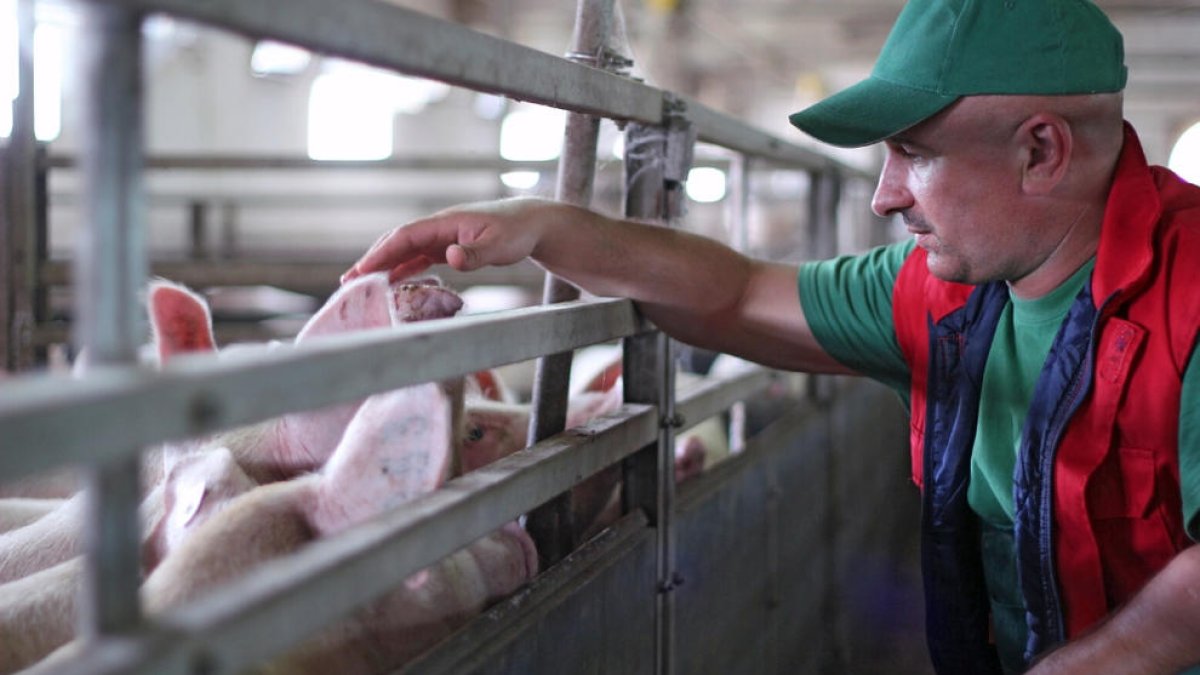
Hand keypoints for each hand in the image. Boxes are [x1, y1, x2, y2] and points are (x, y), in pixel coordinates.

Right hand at [342, 197, 555, 283]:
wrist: (533, 223)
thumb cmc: (517, 231)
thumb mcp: (499, 245)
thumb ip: (474, 253)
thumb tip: (450, 258)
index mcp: (445, 222)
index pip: (404, 236)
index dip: (381, 253)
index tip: (362, 271)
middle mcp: (439, 227)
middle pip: (397, 242)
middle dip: (373, 260)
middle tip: (349, 281)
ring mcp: (442, 237)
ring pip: (405, 250)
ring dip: (383, 265)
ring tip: (360, 284)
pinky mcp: (448, 246)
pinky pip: (419, 257)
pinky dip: (402, 268)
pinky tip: (391, 282)